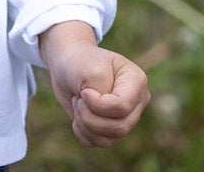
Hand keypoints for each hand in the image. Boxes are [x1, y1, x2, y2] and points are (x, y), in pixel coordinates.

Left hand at [39, 21, 150, 146]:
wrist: (67, 62)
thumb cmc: (80, 61)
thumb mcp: (90, 71)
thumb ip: (101, 95)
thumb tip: (103, 119)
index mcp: (137, 81)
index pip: (123, 107)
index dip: (98, 105)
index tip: (84, 92)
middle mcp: (135, 102)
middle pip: (119, 127)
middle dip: (91, 117)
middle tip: (78, 100)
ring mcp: (124, 116)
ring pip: (109, 139)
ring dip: (85, 124)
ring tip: (78, 104)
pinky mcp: (110, 128)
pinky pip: (99, 143)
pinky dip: (83, 132)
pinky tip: (77, 116)